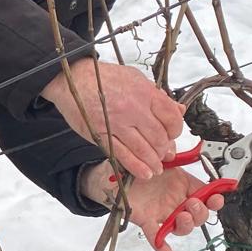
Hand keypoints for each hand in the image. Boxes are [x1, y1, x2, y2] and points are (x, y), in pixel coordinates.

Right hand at [41, 59, 185, 181]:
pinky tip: (144, 173)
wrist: (73, 79)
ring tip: (156, 167)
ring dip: (153, 162)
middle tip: (164, 154)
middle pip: (159, 138)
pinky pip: (124, 156)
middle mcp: (133, 109)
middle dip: (164, 149)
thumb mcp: (135, 78)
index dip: (176, 131)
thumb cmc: (103, 78)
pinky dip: (137, 167)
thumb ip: (157, 96)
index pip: (172, 118)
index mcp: (145, 93)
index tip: (172, 135)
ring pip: (144, 150)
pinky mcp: (102, 135)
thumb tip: (178, 110)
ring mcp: (117, 124)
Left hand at [82, 162, 222, 250]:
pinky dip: (161, 245)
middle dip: (201, 211)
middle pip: (198, 214)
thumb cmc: (138, 167)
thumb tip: (171, 151)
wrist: (115, 176)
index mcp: (182, 184)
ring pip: (182, 226)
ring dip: (187, 224)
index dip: (214, 198)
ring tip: (183, 216)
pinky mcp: (148, 221)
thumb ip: (165, 153)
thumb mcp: (154, 157)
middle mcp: (176, 201)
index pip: (205, 194)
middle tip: (193, 203)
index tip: (217, 197)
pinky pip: (156, 236)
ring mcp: (163, 213)